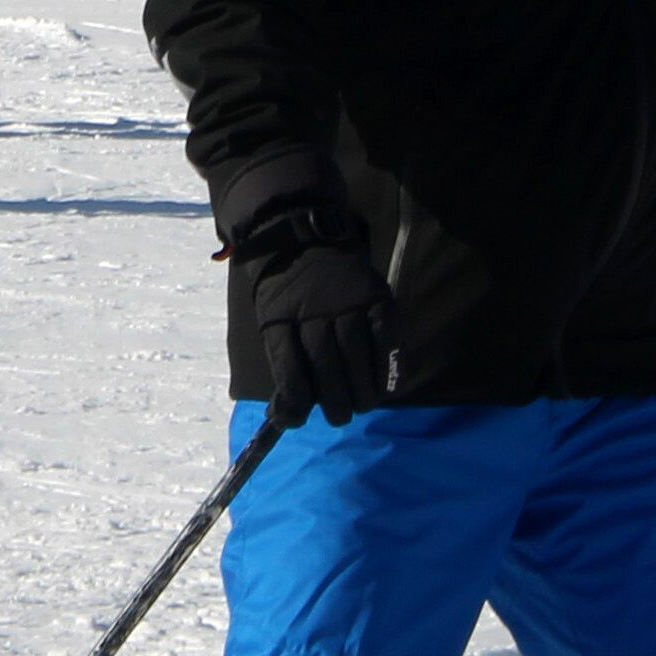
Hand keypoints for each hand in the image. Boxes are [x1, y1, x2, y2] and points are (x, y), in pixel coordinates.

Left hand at [219, 186, 396, 426]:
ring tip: (363, 405)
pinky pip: (384, 337)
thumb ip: (282, 362)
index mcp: (278, 317)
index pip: (287, 367)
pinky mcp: (375, 295)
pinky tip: (384, 383)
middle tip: (341, 417)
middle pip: (325, 364)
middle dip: (334, 402)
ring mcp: (346, 300)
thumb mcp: (269, 320)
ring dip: (363, 390)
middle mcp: (312, 309)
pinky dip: (386, 365)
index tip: (298, 420)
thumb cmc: (285, 291)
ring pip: (357, 354)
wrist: (302, 235)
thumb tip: (288, 416)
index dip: (294, 401)